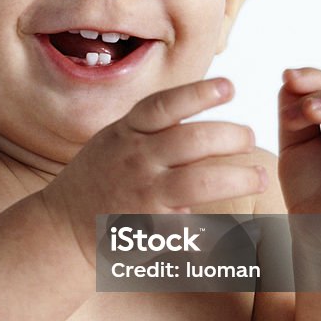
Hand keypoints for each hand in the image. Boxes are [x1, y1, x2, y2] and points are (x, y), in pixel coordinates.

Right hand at [42, 77, 265, 265]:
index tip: (229, 86)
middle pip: (193, 140)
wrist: (60, 227)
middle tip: (250, 139)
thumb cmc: (96, 179)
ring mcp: (142, 194)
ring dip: (236, 178)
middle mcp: (135, 159)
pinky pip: (188, 228)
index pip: (165, 105)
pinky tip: (236, 234)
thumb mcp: (114, 139)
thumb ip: (149, 125)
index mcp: (127, 132)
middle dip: (231, 136)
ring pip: (199, 182)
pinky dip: (213, 232)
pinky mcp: (147, 229)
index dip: (199, 93)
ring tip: (259, 177)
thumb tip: (196, 101)